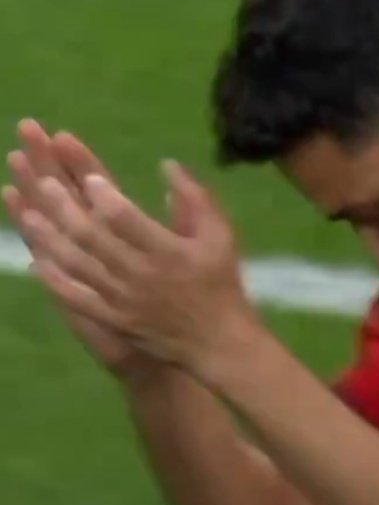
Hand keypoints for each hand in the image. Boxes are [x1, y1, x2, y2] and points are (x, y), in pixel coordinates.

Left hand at [9, 141, 256, 372]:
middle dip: (65, 208)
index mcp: (169, 252)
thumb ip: (196, 198)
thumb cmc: (220, 281)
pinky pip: (76, 297)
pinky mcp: (112, 319)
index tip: (89, 177)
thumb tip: (167, 165)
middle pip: (93, 237)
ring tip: (30, 214)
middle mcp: (141, 274)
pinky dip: (55, 279)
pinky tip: (37, 262)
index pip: (126, 218)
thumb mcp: (221, 235)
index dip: (104, 195)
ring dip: (51, 238)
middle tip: (43, 183)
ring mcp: (122, 299)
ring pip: (78, 264)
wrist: (217, 340)